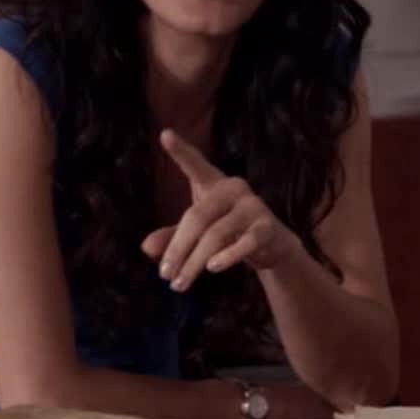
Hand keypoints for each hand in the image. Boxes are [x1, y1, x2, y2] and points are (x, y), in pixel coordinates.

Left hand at [142, 130, 300, 291]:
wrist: (272, 246)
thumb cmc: (228, 231)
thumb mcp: (197, 233)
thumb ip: (172, 238)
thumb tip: (146, 248)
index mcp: (214, 183)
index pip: (196, 165)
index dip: (181, 151)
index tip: (165, 135)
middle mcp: (234, 188)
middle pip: (198, 216)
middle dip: (178, 248)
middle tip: (164, 276)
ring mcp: (253, 206)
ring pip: (217, 234)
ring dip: (195, 262)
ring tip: (179, 283)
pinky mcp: (267, 227)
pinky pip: (246, 242)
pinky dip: (228, 257)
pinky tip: (213, 268)